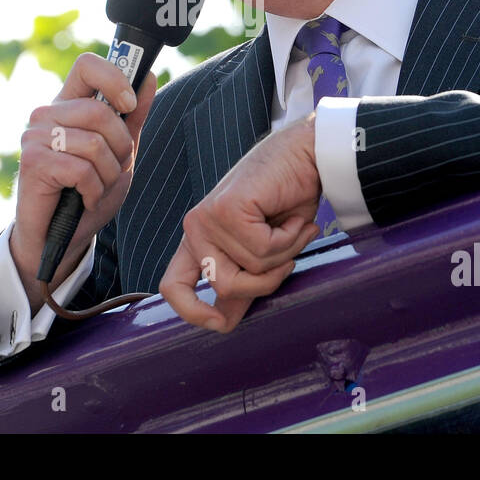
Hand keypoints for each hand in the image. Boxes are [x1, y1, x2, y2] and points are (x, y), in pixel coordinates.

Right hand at [9, 52, 157, 309]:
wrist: (60, 238)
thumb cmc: (88, 192)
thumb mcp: (120, 153)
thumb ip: (133, 117)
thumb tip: (148, 76)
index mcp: (69, 103)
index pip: (88, 65)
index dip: (114, 78)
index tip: (129, 106)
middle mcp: (48, 113)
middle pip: (100, 111)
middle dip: (120, 148)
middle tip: (112, 170)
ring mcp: (36, 135)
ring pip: (95, 143)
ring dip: (107, 174)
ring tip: (95, 188)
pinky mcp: (33, 161)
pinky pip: (82, 170)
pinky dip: (93, 190)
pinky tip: (82, 199)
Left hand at [158, 113, 322, 332]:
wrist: (306, 155)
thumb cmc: (288, 199)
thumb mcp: (263, 251)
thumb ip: (241, 281)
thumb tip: (224, 324)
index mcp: (198, 240)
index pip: (173, 287)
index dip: (192, 313)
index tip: (220, 324)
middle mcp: (195, 229)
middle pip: (226, 288)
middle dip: (266, 281)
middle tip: (289, 256)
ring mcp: (207, 218)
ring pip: (250, 271)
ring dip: (285, 254)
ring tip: (292, 226)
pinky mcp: (227, 210)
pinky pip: (263, 250)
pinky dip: (289, 238)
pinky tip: (293, 216)